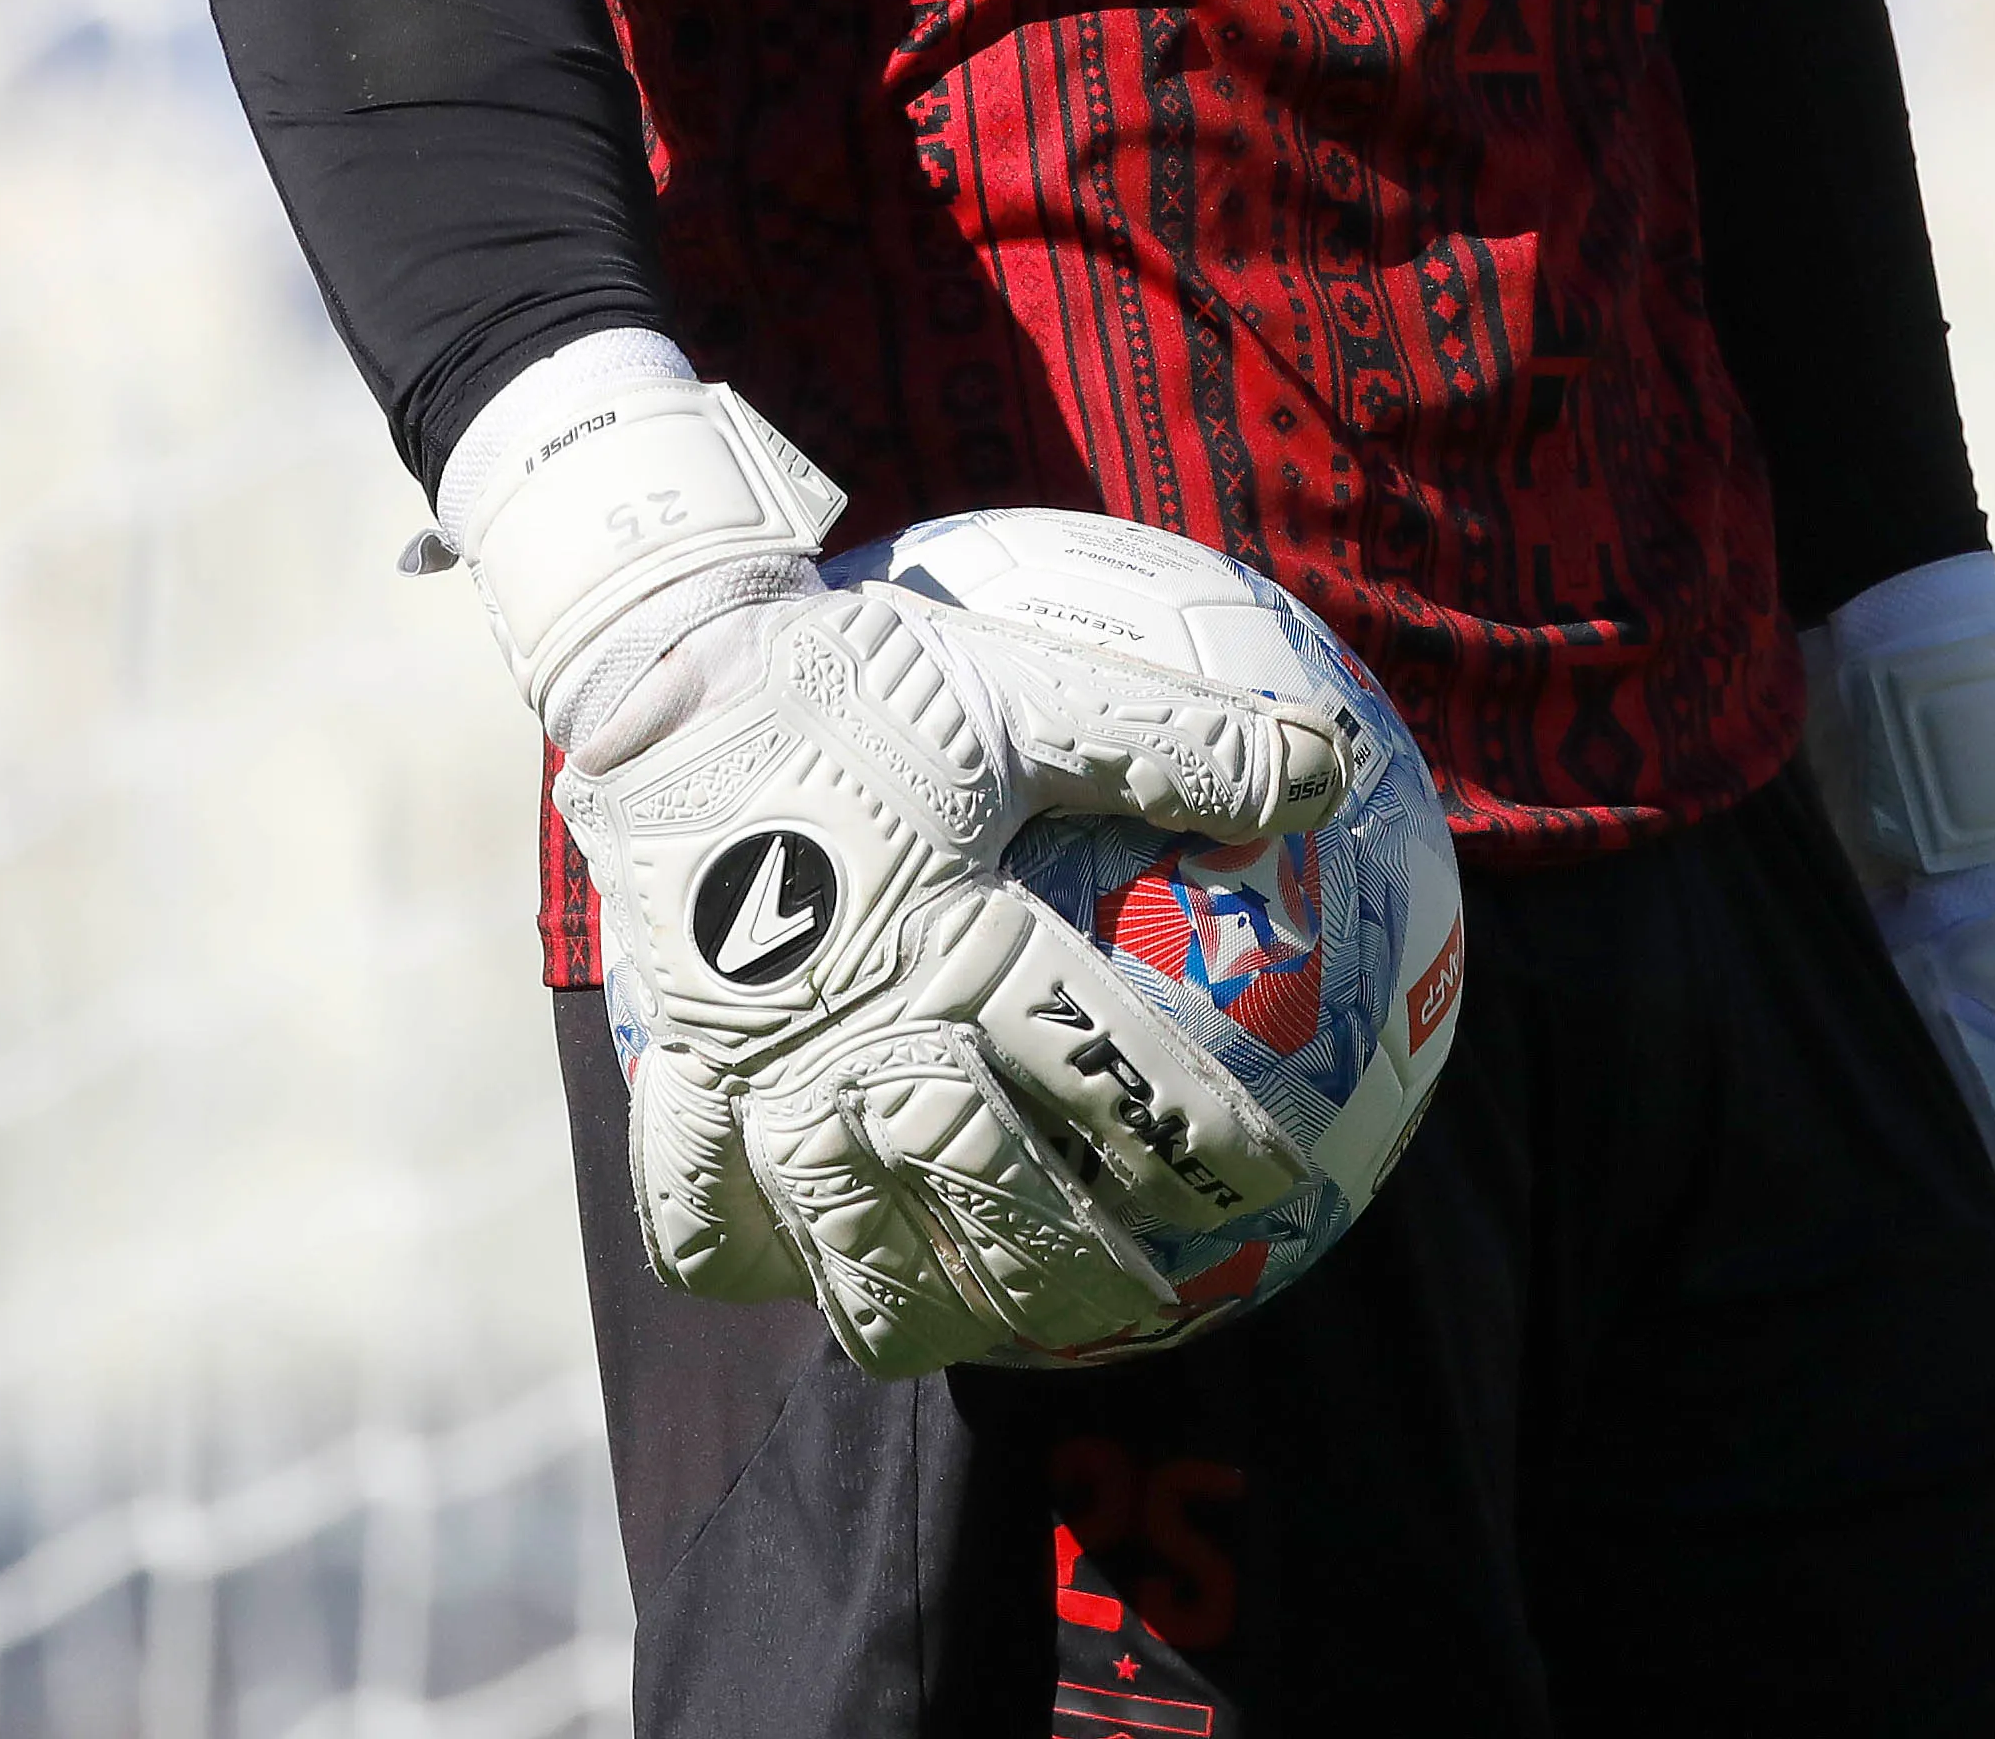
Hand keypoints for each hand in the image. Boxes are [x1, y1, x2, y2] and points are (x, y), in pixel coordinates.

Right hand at [441, 346, 1360, 1369]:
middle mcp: (849, 1023)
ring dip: (924, 1303)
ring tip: (991, 1332)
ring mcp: (751, 1070)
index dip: (1193, 1142)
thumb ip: (1178, 742)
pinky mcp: (674, 1077)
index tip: (1272, 1183)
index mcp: (948, 936)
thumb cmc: (863, 676)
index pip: (1096, 1071)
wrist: (658, 662)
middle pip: (976, 1190)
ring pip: (840, 1242)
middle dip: (1074, 1270)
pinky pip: (696, 1215)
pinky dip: (755, 1264)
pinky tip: (808, 1277)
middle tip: (1150, 1307)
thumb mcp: (1029, 684)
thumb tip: (1336, 762)